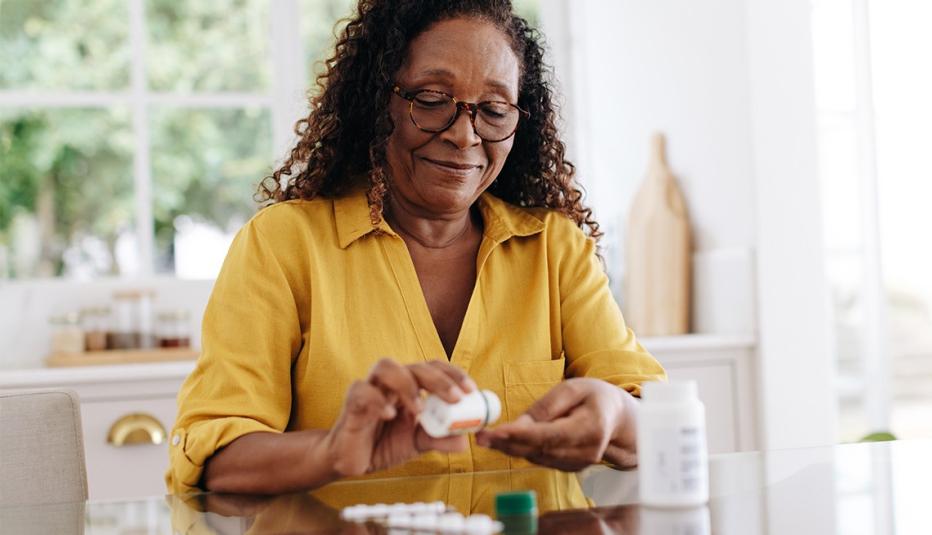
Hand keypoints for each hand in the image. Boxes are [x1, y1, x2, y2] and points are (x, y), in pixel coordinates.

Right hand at [325, 358, 476, 476]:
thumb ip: (439, 439)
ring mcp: (371, 389)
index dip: (452, 374)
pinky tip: (390, 416)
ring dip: (408, 385)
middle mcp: (391, 383)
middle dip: (438, 379)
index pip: (433, 368)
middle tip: (455, 398)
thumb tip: (464, 440)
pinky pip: (362, 391)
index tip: (470, 390)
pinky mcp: (352, 403)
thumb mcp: (417, 444)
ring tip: (420, 410)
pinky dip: (377, 401)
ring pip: (386, 366)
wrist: (352, 462)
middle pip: (414, 365)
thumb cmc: (383, 444)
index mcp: (410, 387)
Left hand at [476, 378, 637, 470]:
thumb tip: (517, 426)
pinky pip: (541, 459)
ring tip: (486, 437)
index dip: (522, 436)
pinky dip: (521, 451)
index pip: (551, 436)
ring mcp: (578, 463)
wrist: (616, 418)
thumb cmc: (594, 397)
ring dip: (509, 449)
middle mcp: (586, 452)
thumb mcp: (573, 389)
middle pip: (540, 450)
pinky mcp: (569, 467)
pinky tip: (504, 442)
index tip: (497, 432)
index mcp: (591, 429)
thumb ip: (545, 407)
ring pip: (537, 457)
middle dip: (507, 444)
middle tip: (481, 436)